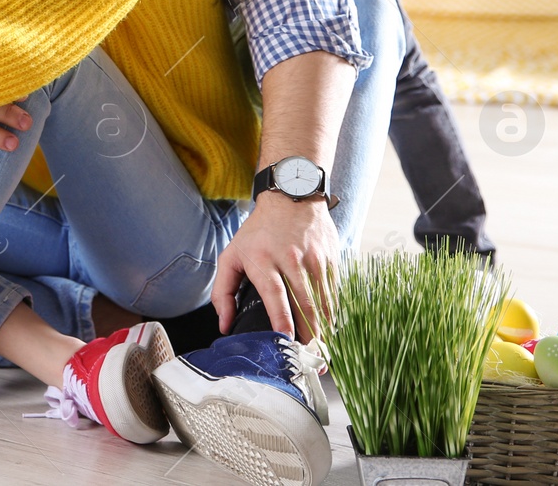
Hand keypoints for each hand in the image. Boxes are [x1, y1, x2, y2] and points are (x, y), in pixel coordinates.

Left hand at [212, 192, 339, 342]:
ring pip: (323, 302)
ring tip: (321, 353)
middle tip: (310, 360)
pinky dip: (332, 314)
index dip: (282, 319)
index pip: (275, 295)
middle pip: (305, 304)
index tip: (286, 341)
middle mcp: (291, 260)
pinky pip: (334, 293)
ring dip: (324, 330)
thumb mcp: (231, 255)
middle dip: (309, 336)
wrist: (291, 196)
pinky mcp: (331, 260)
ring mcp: (315, 260)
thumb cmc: (257, 232)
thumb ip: (223, 291)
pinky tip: (328, 330)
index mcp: (264, 260)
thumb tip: (224, 324)